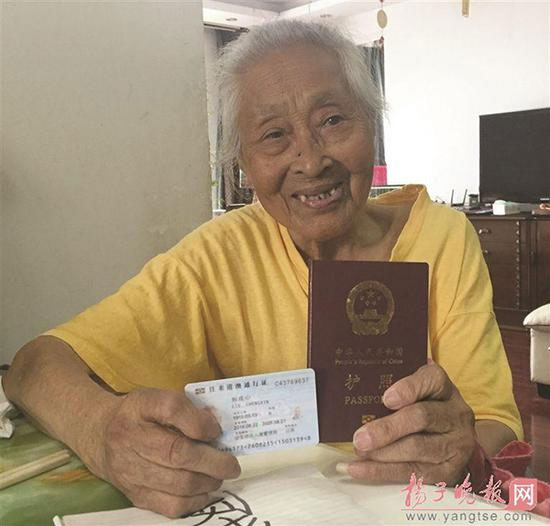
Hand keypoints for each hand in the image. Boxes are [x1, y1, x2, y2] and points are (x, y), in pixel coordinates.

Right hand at [89, 388, 240, 517]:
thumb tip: (215, 424)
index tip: (217, 430)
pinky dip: (195, 501)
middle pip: (178, 453)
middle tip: (232, 463)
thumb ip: (187, 407)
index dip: (199, 422)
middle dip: (213, 461)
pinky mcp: (135, 495)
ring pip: (178, 484)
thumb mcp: (158, 397)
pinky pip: (170, 505)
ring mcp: (132, 471)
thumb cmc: (138, 413)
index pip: (171, 409)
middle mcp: (131, 439)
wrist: (99, 435)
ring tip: (220, 475)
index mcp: (140, 407)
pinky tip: (205, 491)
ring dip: (208, 481)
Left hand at [338, 363, 475, 484]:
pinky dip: (382, 472)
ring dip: (383, 453)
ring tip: (359, 451)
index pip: (430, 380)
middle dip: (387, 429)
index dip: (408, 389)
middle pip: (421, 417)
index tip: (386, 398)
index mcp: (443, 387)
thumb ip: (392, 386)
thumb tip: (357, 391)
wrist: (451, 440)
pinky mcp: (449, 471)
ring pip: (418, 448)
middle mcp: (455, 414)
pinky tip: (359, 469)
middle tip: (360, 437)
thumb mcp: (414, 391)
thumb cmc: (422, 407)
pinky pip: (413, 473)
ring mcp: (456, 444)